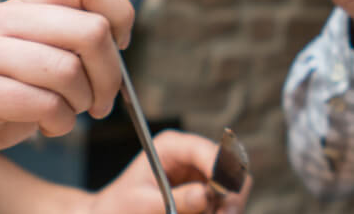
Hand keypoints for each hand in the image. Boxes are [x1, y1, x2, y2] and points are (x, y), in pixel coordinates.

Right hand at [0, 0, 132, 186]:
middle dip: (111, 73)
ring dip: (83, 102)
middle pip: (90, 28)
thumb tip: (118, 35)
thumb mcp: (22, 62)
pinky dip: (59, 122)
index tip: (119, 45)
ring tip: (68, 115)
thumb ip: (61, 42)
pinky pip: (43, 103)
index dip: (119, 11)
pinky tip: (48, 128)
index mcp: (14, 6)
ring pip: (68, 69)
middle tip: (102, 101)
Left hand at [89, 130, 251, 213]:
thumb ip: (175, 200)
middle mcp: (192, 156)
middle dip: (231, 195)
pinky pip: (225, 204)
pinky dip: (220, 212)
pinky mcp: (206, 193)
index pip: (208, 150)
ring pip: (233, 189)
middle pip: (230, 168)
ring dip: (226, 208)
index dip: (220, 170)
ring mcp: (201, 175)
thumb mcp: (142, 204)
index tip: (222, 194)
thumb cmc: (119, 206)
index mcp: (172, 146)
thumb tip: (205, 195)